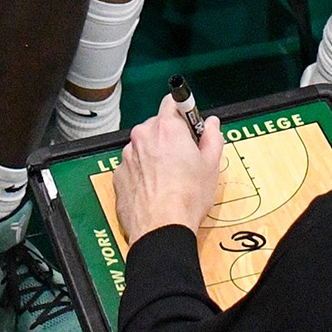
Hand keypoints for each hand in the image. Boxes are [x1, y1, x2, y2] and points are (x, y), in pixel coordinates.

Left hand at [114, 93, 223, 239]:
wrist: (161, 229)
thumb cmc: (186, 199)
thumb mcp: (211, 164)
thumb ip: (212, 137)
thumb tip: (211, 125)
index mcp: (166, 128)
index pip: (172, 101)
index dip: (184, 111)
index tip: (191, 123)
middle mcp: (142, 137)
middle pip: (158, 125)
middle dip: (171, 136)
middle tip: (186, 156)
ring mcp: (127, 157)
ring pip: (145, 146)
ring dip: (155, 155)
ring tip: (171, 178)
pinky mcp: (118, 176)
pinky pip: (134, 166)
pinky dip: (143, 172)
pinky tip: (156, 189)